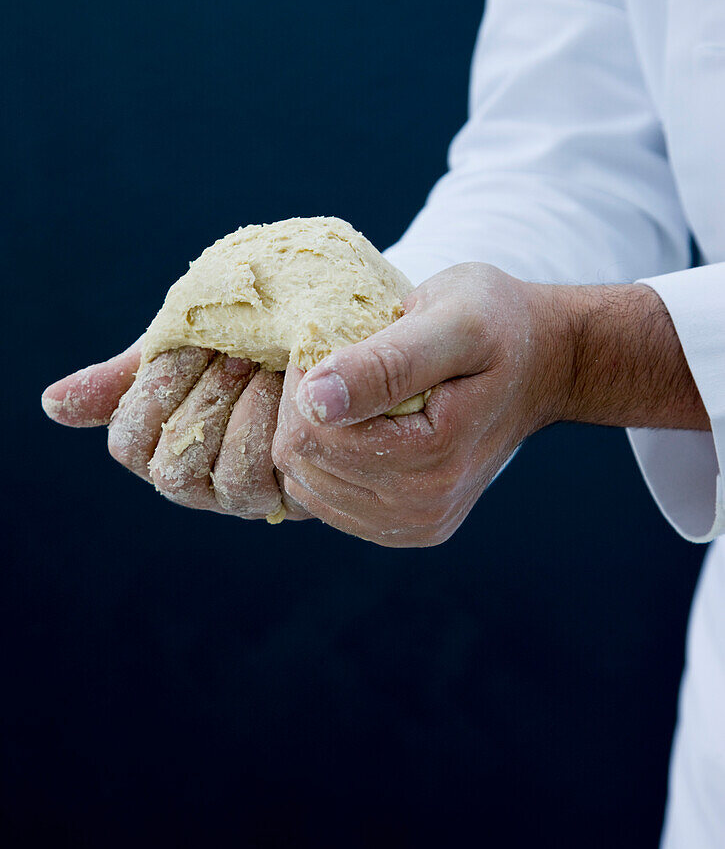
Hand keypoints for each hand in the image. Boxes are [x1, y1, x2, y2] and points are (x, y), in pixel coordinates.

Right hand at [42, 343, 308, 520]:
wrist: (318, 338)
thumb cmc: (242, 341)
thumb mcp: (180, 348)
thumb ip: (123, 378)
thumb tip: (51, 404)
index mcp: (161, 445)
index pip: (130, 443)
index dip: (154, 394)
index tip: (188, 344)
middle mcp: (198, 482)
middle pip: (170, 470)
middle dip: (202, 405)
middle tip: (234, 354)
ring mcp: (245, 495)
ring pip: (221, 482)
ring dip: (240, 417)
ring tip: (262, 366)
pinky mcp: (292, 495)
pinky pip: (270, 481)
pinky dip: (274, 431)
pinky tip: (292, 388)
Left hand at [271, 263, 554, 545]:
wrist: (544, 360)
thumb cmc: (498, 324)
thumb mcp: (452, 322)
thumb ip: (385, 363)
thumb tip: (315, 400)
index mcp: (431, 460)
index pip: (311, 434)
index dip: (306, 379)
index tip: (331, 338)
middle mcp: (423, 507)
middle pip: (303, 464)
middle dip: (304, 408)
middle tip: (340, 360)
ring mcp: (414, 523)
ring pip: (306, 485)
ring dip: (312, 432)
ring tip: (350, 389)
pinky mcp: (405, 526)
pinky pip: (325, 500)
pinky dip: (326, 458)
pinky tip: (354, 421)